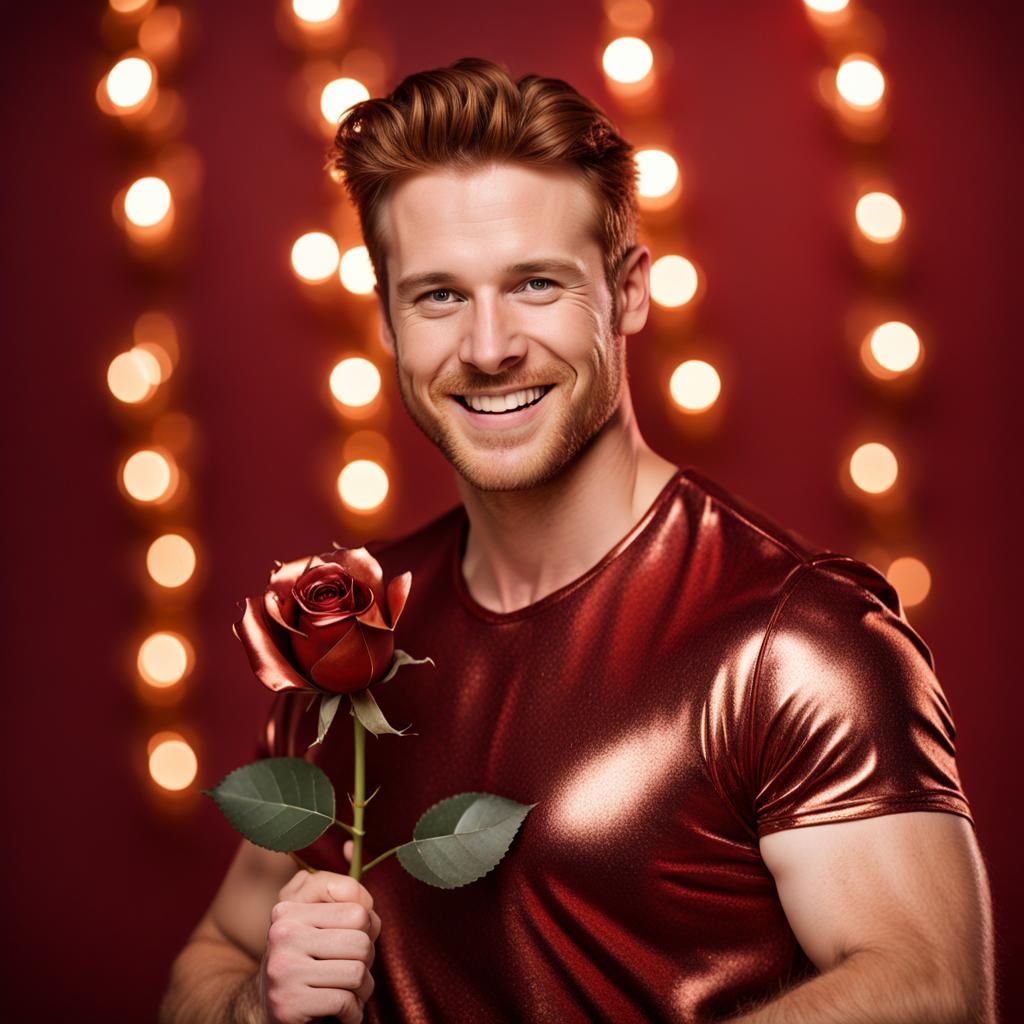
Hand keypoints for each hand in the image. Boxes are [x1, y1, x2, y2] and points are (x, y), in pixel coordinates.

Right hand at [259, 867, 380, 1023]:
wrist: (266, 1009)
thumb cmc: (303, 957)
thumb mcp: (314, 915)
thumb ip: (337, 886)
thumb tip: (350, 845)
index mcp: (289, 907)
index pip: (358, 908)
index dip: (368, 928)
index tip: (355, 939)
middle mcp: (281, 933)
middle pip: (362, 941)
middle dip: (366, 961)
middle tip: (352, 969)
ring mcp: (282, 969)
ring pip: (357, 972)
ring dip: (361, 990)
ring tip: (347, 990)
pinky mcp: (288, 1005)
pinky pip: (345, 1003)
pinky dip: (352, 1013)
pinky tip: (340, 1013)